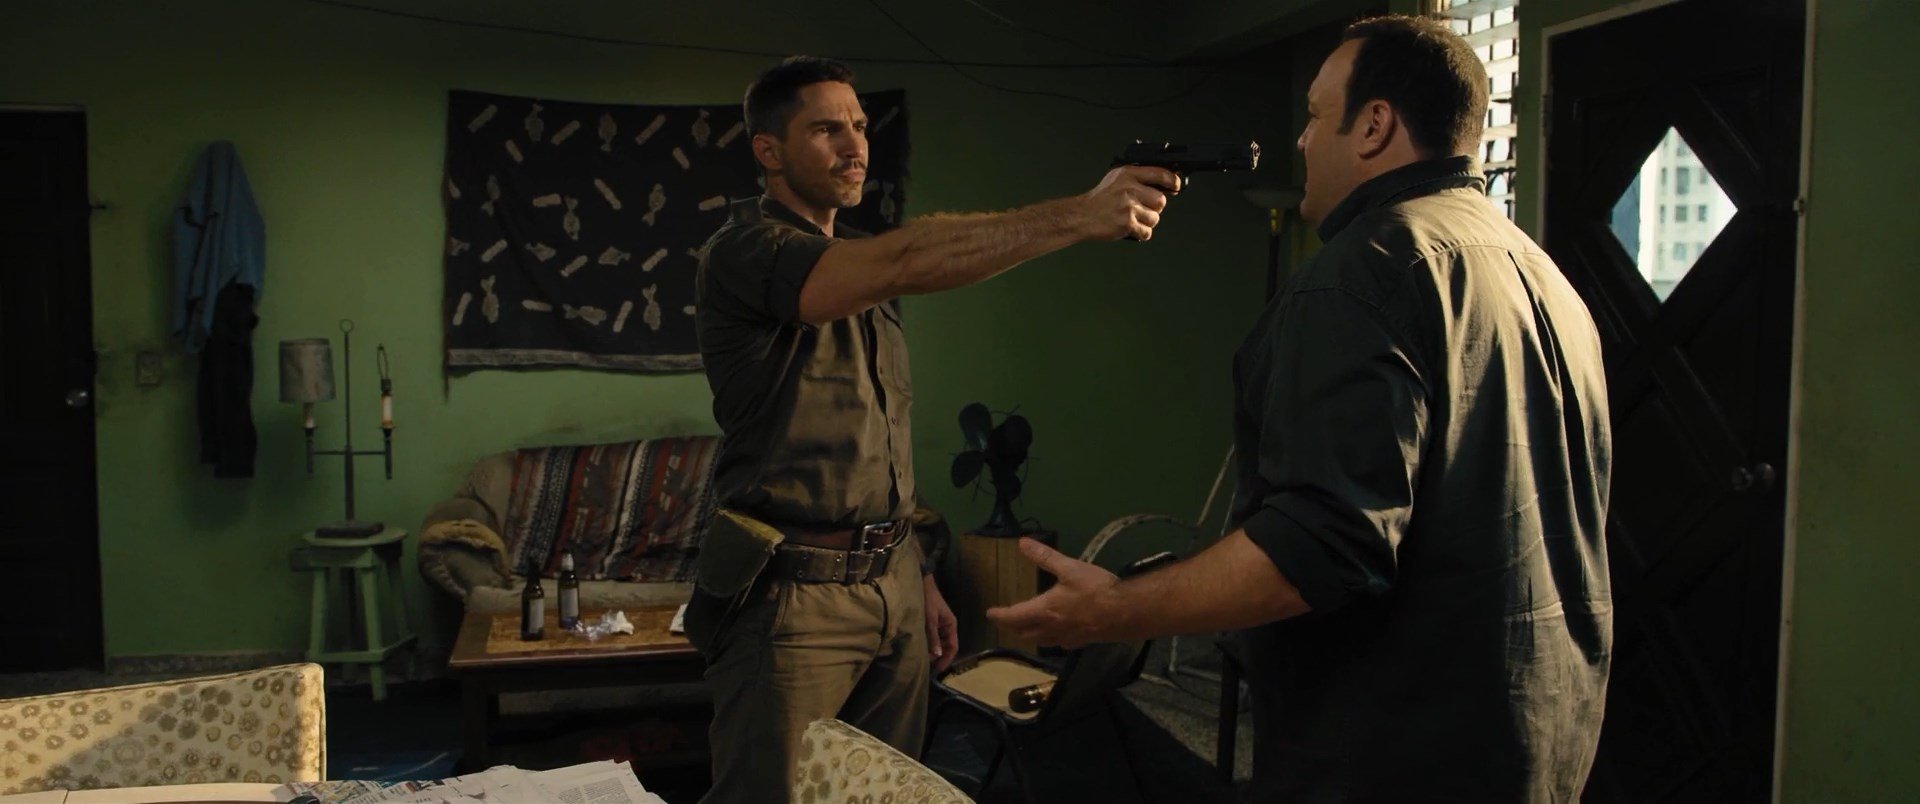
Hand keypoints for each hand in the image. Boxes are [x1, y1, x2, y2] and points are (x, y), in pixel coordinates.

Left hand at [924, 575, 959, 672]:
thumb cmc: (928, 600)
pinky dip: (928, 644)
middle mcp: (947, 627)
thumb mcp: (930, 620)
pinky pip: (932, 637)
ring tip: (923, 660)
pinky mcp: (931, 623)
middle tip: (927, 666)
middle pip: (945, 647)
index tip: (938, 669)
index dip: (947, 659)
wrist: (922, 584)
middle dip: (938, 657)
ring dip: (932, 651)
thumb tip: (937, 655)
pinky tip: (920, 649)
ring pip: (938, 643)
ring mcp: (939, 625)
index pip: (953, 647)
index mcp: (951, 626)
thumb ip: (933, 637)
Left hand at [985, 537, 1123, 648]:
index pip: (1013, 617)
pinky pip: (1055, 643)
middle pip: (1022, 633)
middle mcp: (1050, 629)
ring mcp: (1065, 639)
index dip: (999, 615)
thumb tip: (1022, 543)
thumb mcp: (1070, 567)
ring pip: (1038, 641)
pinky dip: (1046, 638)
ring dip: (1026, 635)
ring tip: (1023, 627)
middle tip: (1003, 620)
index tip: (989, 612)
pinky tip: (1052, 632)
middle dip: (1010, 627)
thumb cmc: (1096, 589)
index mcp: (1044, 610)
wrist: (1126, 613)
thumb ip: (1045, 556)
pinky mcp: (1079, 643)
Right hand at [1081, 165, 1181, 241]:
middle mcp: (1129, 189)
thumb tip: (1164, 185)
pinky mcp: (1127, 224)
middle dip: (1155, 207)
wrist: (1082, 215)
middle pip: (1160, 201)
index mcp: (1128, 174)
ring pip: (1155, 218)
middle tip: (1143, 208)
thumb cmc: (1100, 199)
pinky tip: (1131, 228)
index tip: (1175, 185)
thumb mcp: (1116, 178)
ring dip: (1147, 221)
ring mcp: (1129, 207)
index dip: (1172, 180)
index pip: (1159, 174)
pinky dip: (1141, 233)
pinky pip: (1147, 231)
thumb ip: (1138, 178)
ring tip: (1133, 218)